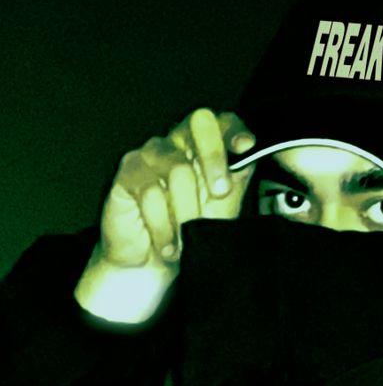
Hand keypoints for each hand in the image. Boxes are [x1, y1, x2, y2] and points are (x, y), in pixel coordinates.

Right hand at [100, 108, 255, 267]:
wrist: (153, 263)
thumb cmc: (191, 230)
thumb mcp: (223, 207)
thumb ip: (236, 178)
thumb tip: (251, 153)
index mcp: (207, 145)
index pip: (224, 122)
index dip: (234, 130)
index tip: (245, 145)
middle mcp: (179, 141)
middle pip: (199, 123)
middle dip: (214, 157)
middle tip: (220, 193)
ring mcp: (152, 153)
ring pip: (178, 168)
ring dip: (187, 210)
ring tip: (187, 236)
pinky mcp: (128, 171)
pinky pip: (150, 191)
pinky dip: (163, 225)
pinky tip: (168, 244)